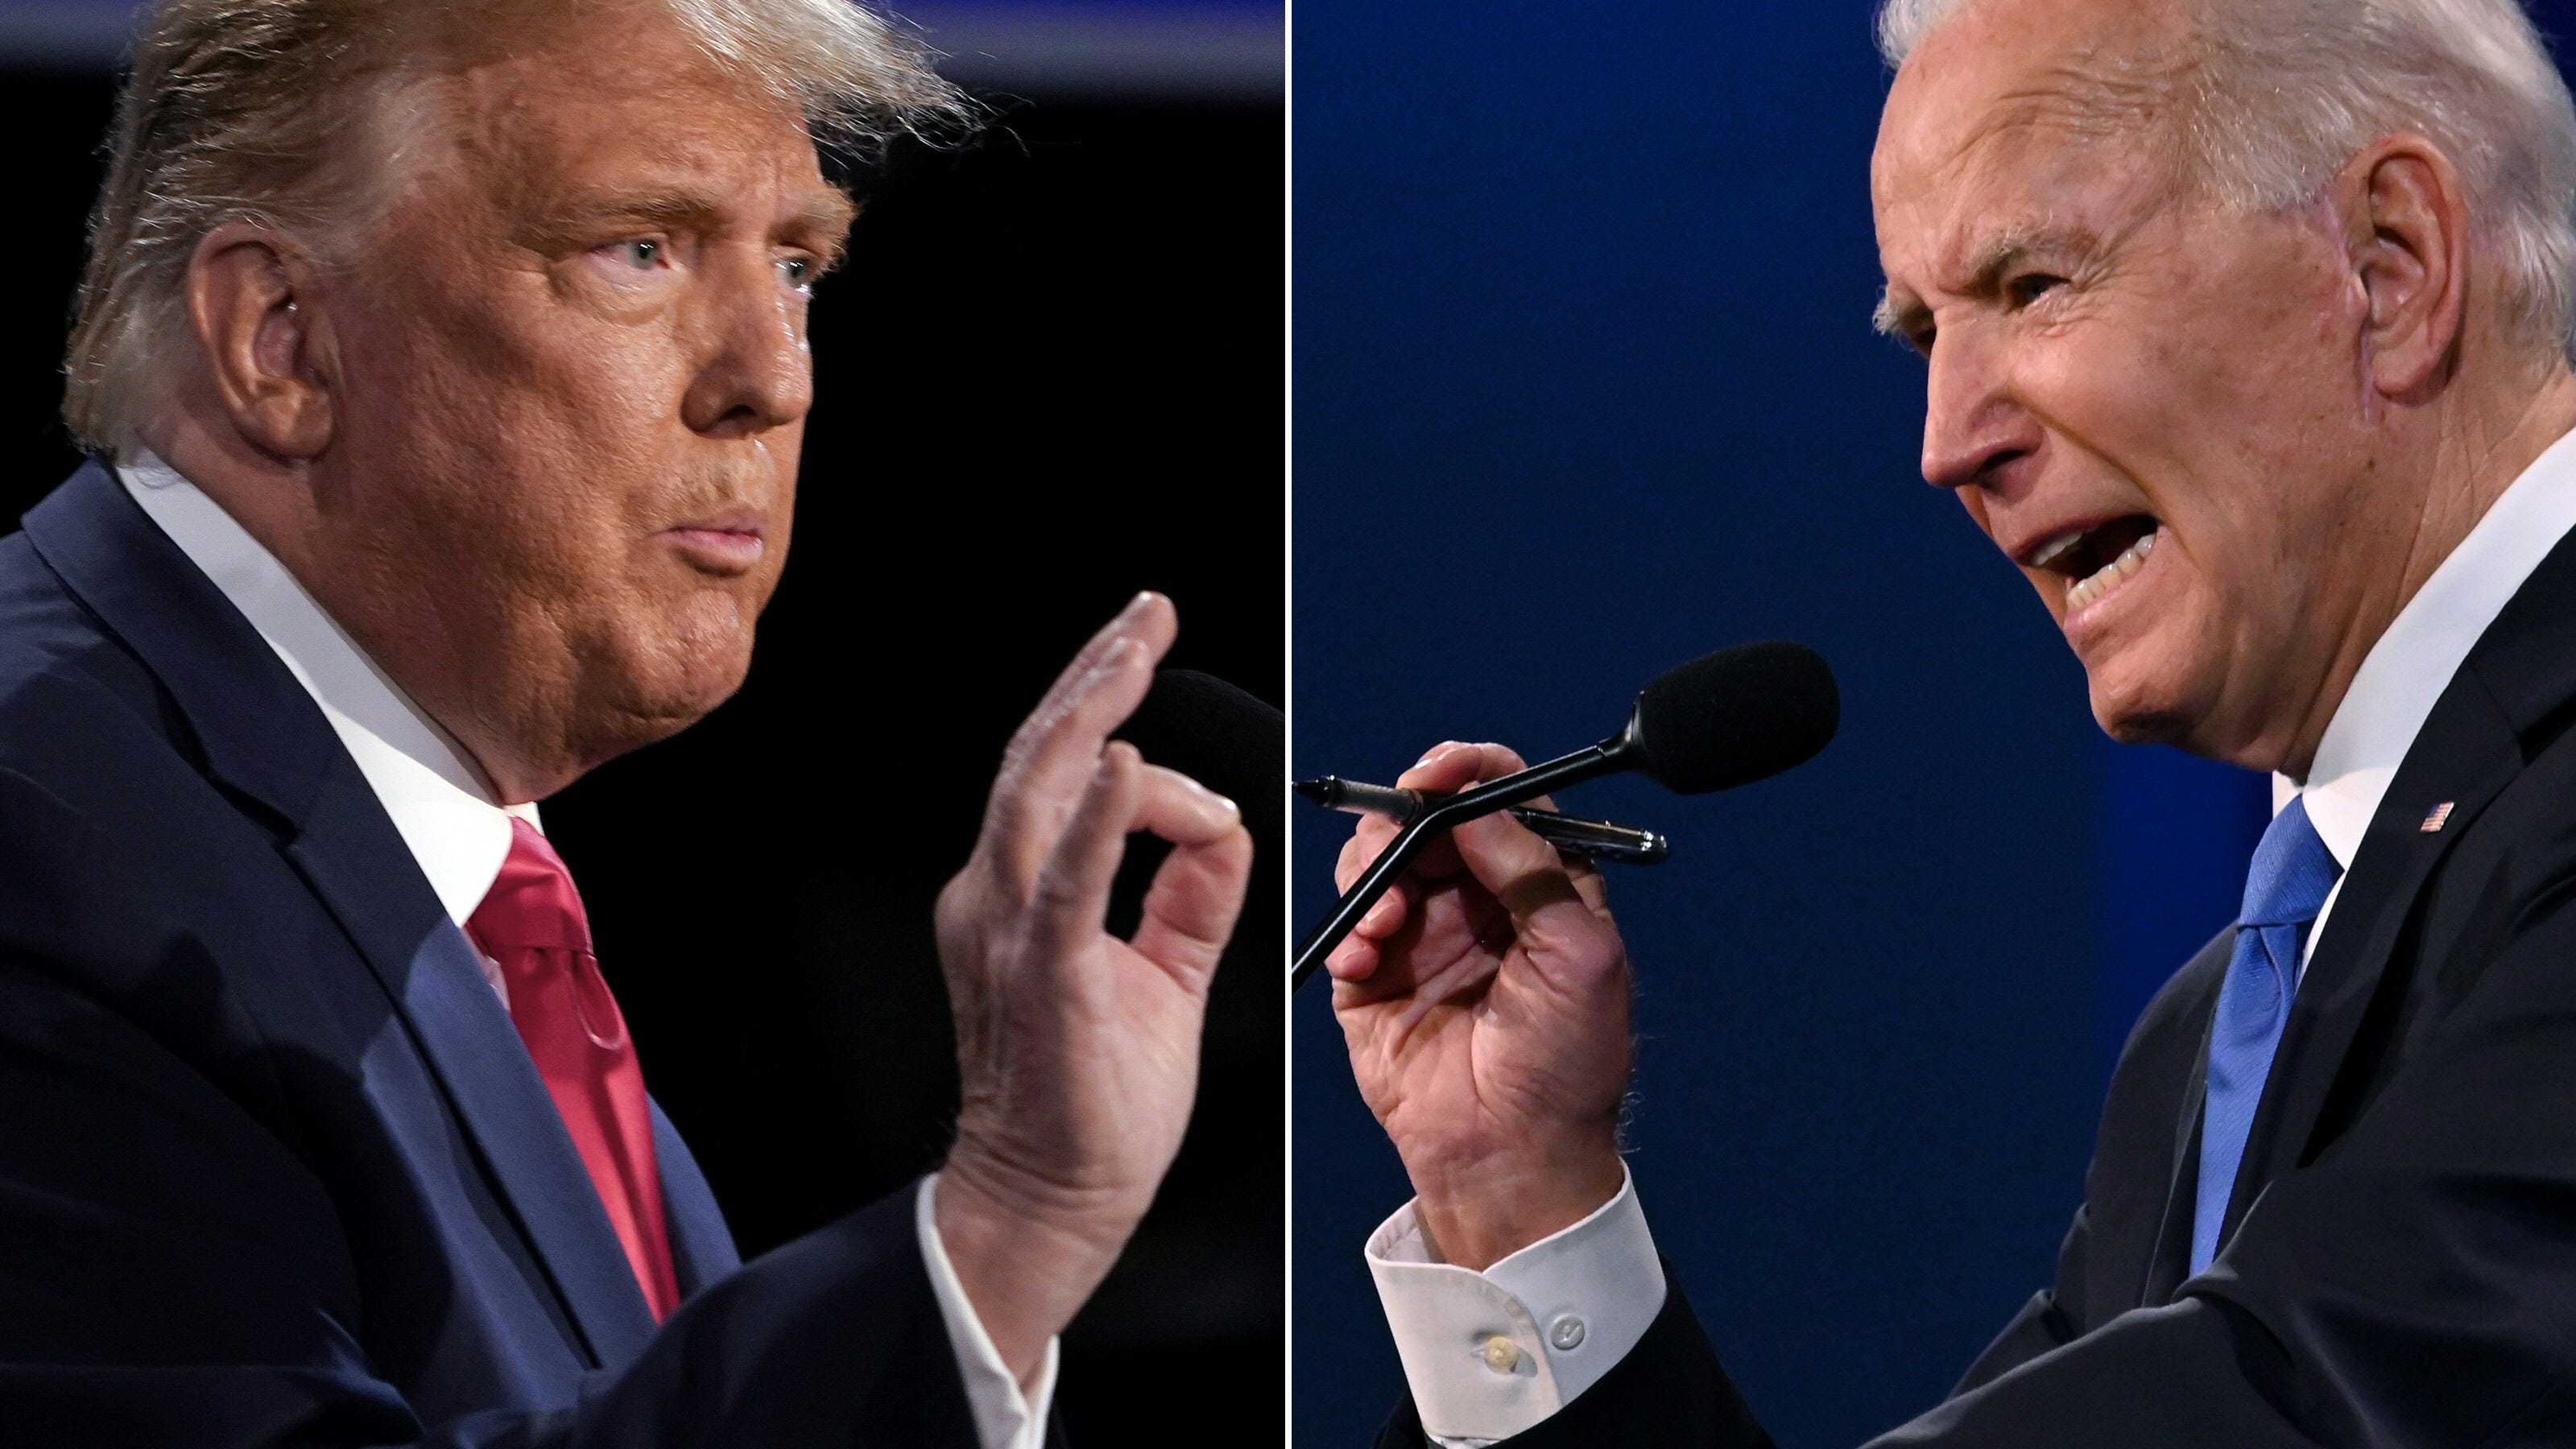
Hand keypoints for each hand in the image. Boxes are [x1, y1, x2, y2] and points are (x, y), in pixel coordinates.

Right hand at [931, 593, 1254, 1381]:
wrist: (1053, 1200)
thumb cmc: (1096, 1101)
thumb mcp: (1162, 971)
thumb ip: (1189, 893)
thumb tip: (1223, 822)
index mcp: (1020, 893)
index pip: (1065, 778)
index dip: (1114, 717)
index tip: (1155, 665)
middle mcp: (998, 895)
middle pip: (1040, 757)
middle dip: (1098, 674)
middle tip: (1147, 613)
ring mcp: (1010, 930)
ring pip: (1040, 790)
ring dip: (1093, 711)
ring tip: (1136, 648)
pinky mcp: (1042, 974)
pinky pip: (1065, 882)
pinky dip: (1095, 818)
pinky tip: (1125, 764)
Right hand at [1330, 742, 1632, 1269]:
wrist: (1512, 1159)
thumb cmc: (1567, 1069)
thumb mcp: (1581, 956)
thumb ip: (1535, 870)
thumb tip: (1480, 805)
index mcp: (1541, 887)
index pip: (1504, 799)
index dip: (1471, 772)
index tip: (1440, 774)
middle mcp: (1478, 902)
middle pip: (1429, 818)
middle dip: (1406, 820)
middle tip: (1400, 840)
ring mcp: (1422, 936)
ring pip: (1380, 859)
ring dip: (1374, 870)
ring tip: (1387, 918)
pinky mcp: (1373, 978)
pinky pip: (1347, 922)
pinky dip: (1349, 926)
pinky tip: (1366, 956)